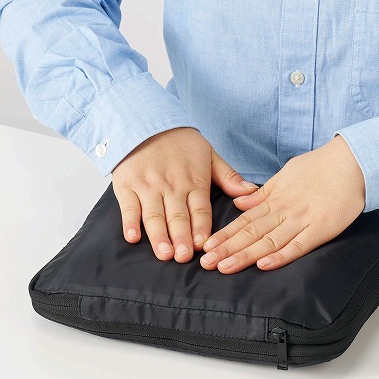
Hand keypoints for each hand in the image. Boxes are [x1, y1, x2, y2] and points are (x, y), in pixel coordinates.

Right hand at [110, 127, 259, 263]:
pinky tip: (132, 237)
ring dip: (159, 236)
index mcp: (193, 180)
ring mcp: (148, 186)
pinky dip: (129, 222)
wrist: (146, 120)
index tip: (203, 245)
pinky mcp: (126, 186)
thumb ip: (228, 176)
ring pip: (154, 215)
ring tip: (164, 253)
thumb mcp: (209, 154)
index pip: (200, 209)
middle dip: (181, 237)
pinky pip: (128, 207)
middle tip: (184, 257)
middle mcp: (171, 186)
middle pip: (177, 216)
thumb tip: (251, 192)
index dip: (201, 227)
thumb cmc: (180, 141)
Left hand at [199, 134, 365, 273]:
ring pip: (269, 240)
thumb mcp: (285, 175)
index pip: (244, 220)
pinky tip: (263, 265)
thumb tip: (239, 204)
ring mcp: (302, 219)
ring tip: (224, 267)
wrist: (352, 161)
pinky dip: (281, 256)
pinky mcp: (322, 228)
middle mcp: (284, 210)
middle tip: (205, 263)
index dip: (224, 235)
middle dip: (227, 249)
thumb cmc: (319, 167)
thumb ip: (262, 194)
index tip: (206, 247)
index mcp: (275, 198)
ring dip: (245, 255)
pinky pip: (298, 245)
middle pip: (251, 232)